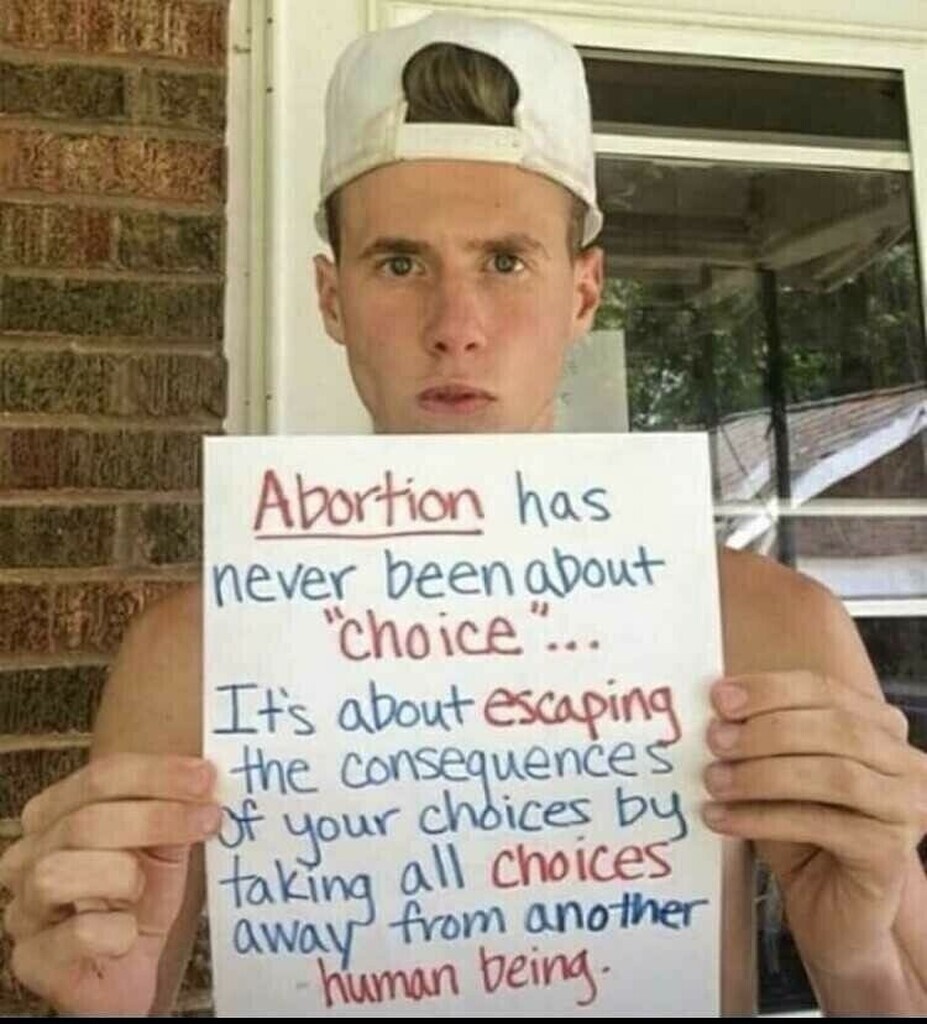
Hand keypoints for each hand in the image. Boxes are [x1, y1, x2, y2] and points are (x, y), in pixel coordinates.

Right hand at [0, 754, 220, 1014]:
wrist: (127, 973)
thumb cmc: (139, 903)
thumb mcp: (162, 848)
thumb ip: (176, 811)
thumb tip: (206, 780)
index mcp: (55, 815)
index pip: (100, 778)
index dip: (156, 774)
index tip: (206, 777)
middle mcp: (28, 856)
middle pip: (85, 820)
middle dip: (156, 816)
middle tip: (210, 818)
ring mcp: (23, 909)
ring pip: (59, 872)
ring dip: (123, 875)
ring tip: (144, 890)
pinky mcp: (32, 961)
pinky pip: (76, 934)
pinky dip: (116, 931)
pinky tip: (129, 933)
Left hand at [701, 671, 926, 977]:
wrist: (830, 910)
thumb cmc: (801, 832)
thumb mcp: (778, 770)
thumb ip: (759, 735)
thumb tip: (716, 703)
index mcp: (881, 726)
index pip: (824, 690)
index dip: (769, 690)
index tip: (719, 697)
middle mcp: (907, 763)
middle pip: (833, 728)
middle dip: (764, 730)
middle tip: (713, 740)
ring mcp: (907, 808)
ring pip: (831, 775)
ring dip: (762, 774)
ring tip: (713, 780)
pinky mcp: (889, 853)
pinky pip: (820, 824)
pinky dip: (763, 818)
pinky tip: (721, 818)